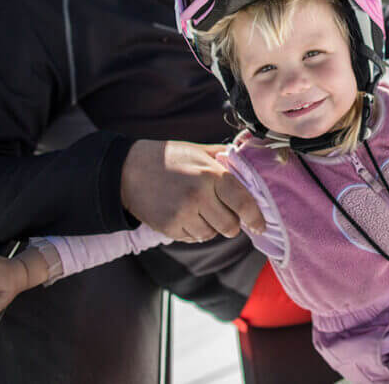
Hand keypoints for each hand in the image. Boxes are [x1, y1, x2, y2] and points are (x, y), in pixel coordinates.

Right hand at [121, 140, 265, 242]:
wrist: (129, 170)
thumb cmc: (169, 158)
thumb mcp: (199, 151)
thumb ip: (225, 157)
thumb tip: (250, 159)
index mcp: (211, 174)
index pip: (243, 202)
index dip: (255, 217)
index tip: (260, 226)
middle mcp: (199, 196)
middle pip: (230, 225)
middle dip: (232, 224)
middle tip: (225, 214)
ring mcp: (183, 214)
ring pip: (212, 234)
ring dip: (212, 227)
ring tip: (200, 211)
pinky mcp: (169, 227)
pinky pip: (193, 238)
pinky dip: (194, 231)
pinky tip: (186, 216)